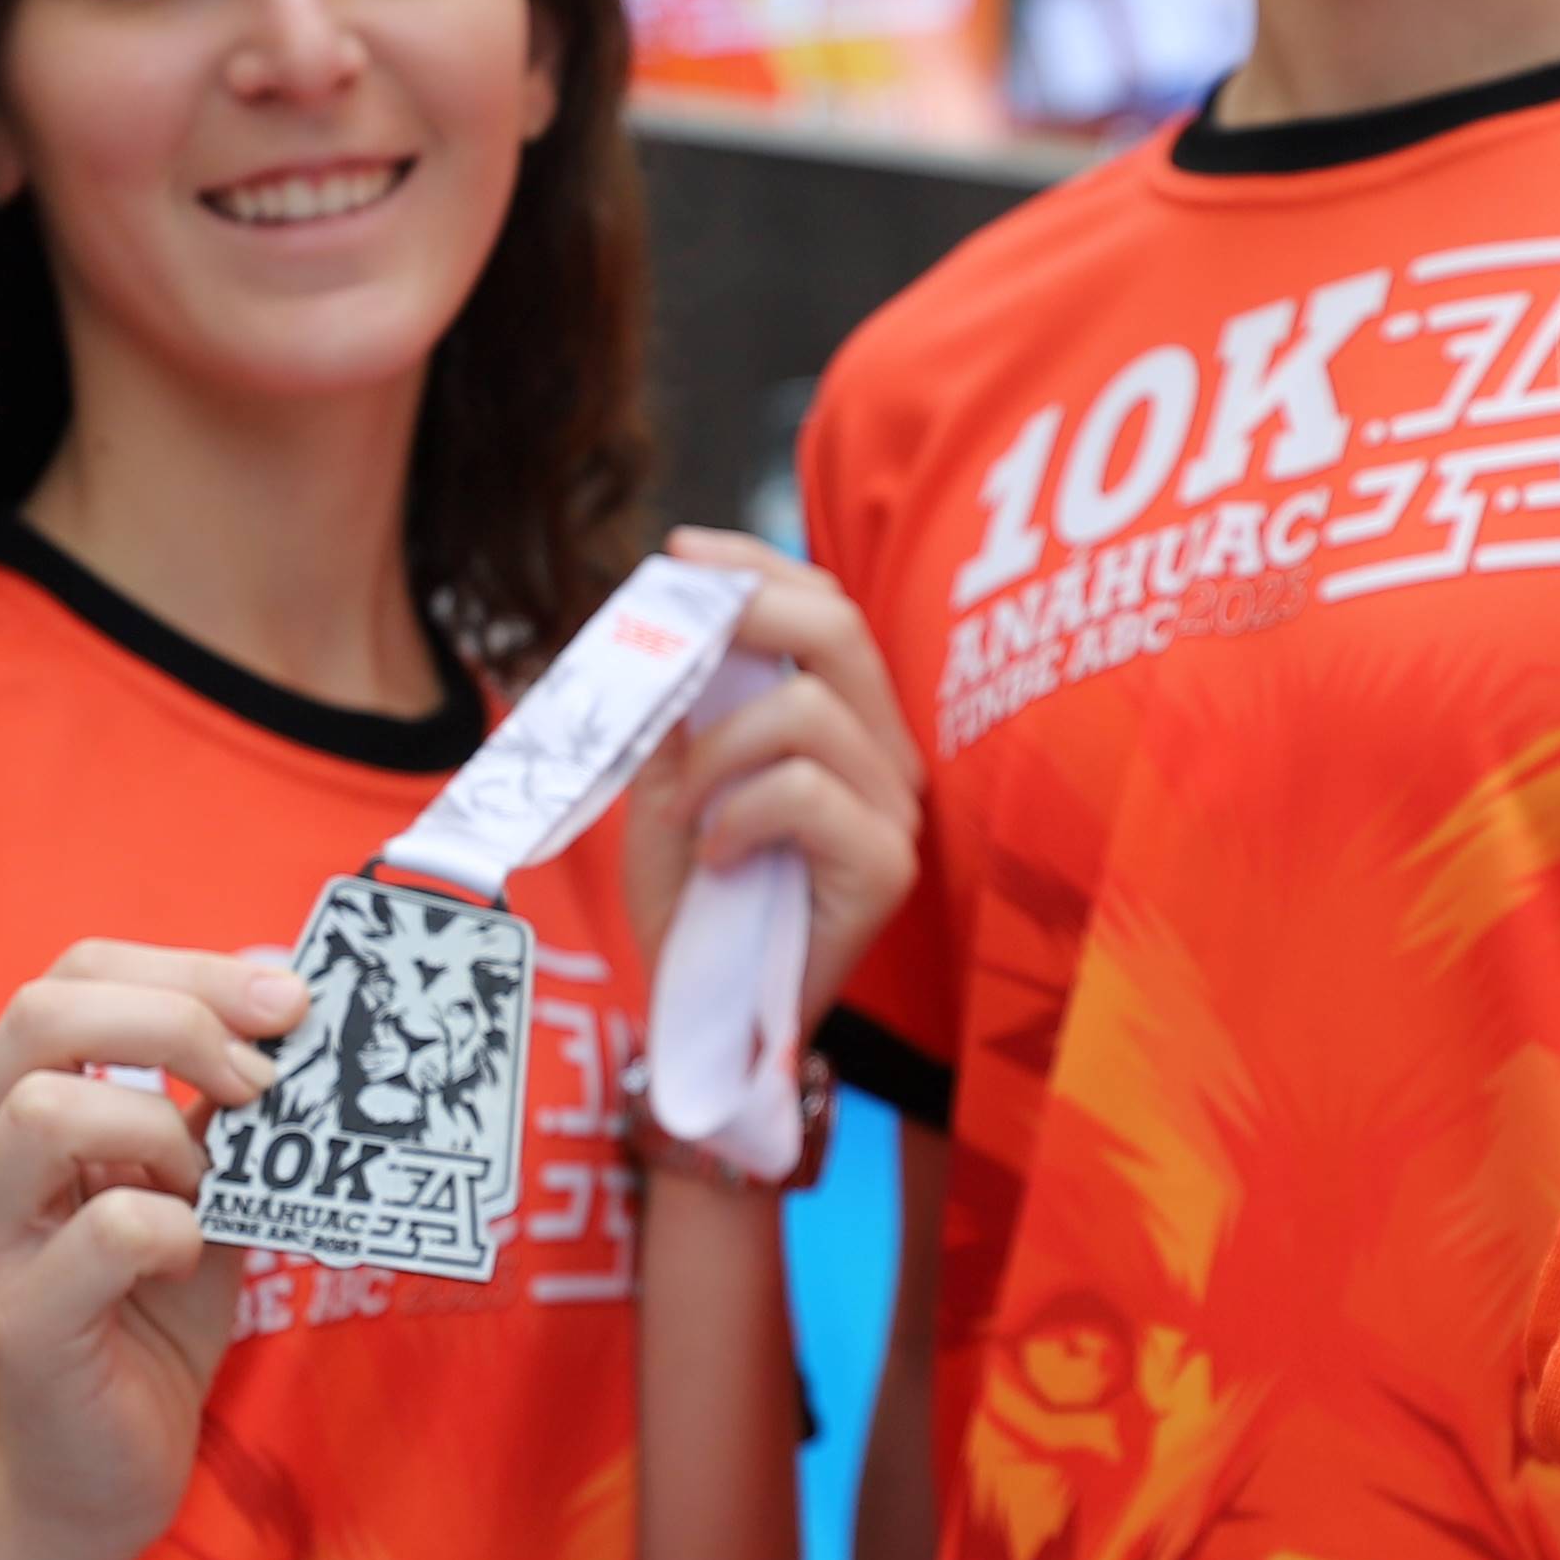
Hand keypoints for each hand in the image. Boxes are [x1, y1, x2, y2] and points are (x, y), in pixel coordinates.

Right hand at [0, 942, 300, 1550]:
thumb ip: (218, 1099)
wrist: (101, 1466)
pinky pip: (108, 1229)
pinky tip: (185, 1261)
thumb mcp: (193, 1177)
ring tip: (205, 1189)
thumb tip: (287, 1005)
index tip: (283, 1001)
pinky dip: (175, 1230)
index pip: (71, 975)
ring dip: (163, 1132)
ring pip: (48, 1108)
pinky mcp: (12, 1317)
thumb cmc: (147, 1307)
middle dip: (176, 1020)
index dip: (185, 970)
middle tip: (262, 1076)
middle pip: (42, 1014)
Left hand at [624, 530, 925, 1021]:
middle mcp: (884, 755)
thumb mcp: (671, 770)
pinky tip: (714, 854)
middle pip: (838, 628)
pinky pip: (803, 792)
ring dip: (716, 750)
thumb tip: (666, 608)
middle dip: (745, 612)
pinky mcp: (884, 867)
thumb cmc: (693, 892)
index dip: (753, 564)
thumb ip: (683, 697)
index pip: (825, 605)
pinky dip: (736, 812)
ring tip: (682, 809)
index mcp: (845, 720)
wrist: (699, 1005)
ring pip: (807, 711)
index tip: (677, 554)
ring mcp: (893, 810)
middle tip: (673, 642)